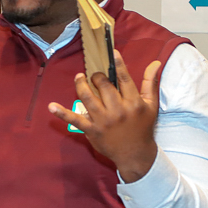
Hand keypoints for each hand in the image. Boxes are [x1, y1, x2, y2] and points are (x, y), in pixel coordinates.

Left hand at [48, 51, 161, 182]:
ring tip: (79, 77)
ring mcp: (103, 121)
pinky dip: (62, 113)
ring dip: (80, 85)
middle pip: (104, 86)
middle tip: (95, 75)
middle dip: (98, 77)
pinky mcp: (92, 130)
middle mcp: (118, 111)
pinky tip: (51, 106)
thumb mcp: (151, 105)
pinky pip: (75, 120)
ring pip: (88, 98)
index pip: (125, 80)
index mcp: (133, 103)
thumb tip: (155, 63)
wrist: (135, 154)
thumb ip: (150, 83)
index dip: (119, 65)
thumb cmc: (143, 127)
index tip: (113, 52)